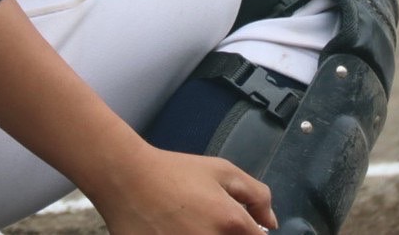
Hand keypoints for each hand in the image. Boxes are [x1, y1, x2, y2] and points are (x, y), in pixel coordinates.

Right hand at [90, 145, 276, 233]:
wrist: (127, 179)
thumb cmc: (175, 172)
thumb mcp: (222, 171)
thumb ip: (257, 195)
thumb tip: (271, 224)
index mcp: (230, 222)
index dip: (252, 234)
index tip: (239, 227)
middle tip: (208, 221)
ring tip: (189, 225)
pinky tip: (176, 231)